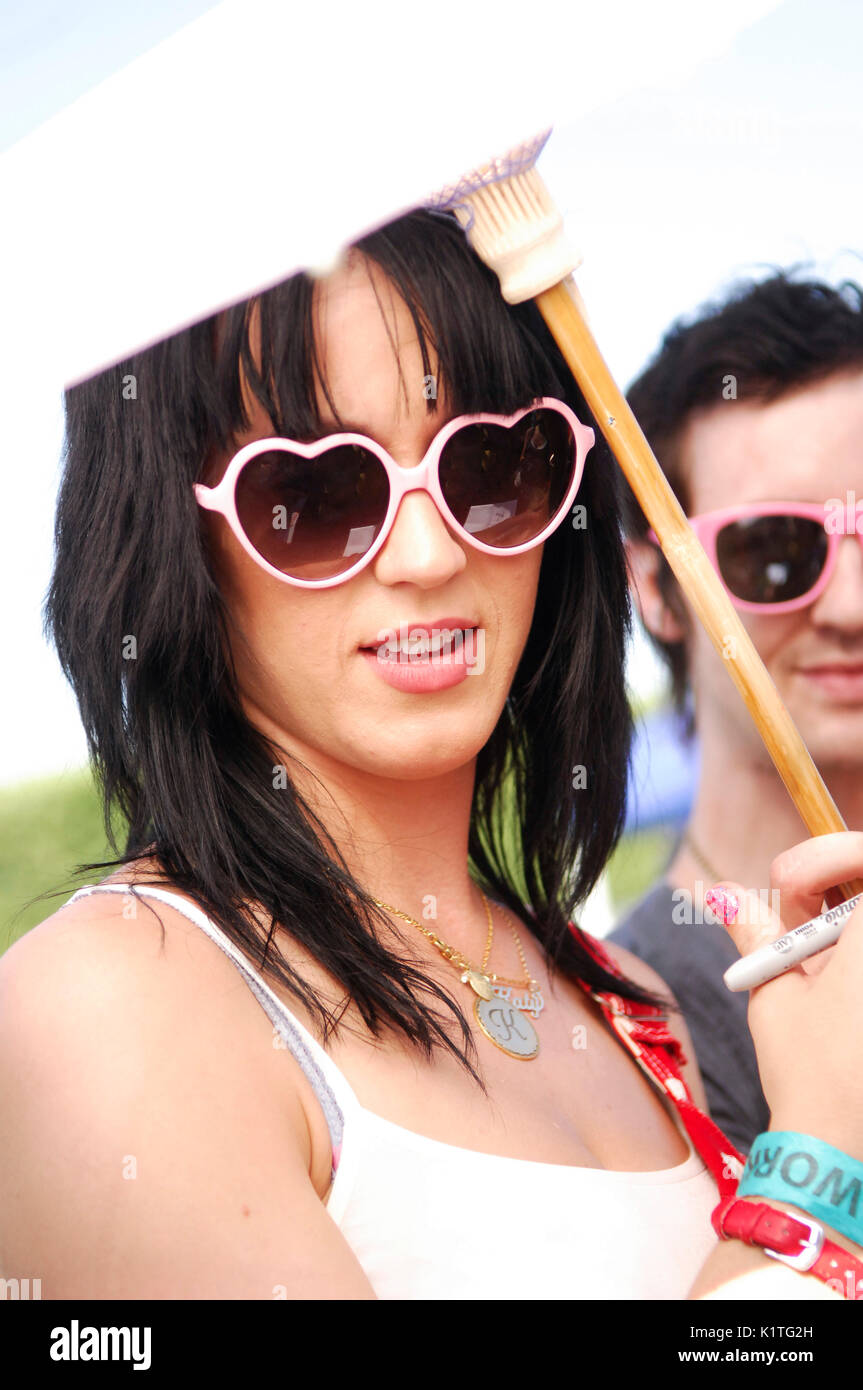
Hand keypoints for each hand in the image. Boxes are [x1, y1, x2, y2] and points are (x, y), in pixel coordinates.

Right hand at [709, 831, 862, 1160]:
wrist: (838, 1147)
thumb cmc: (809, 1070)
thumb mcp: (775, 990)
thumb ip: (756, 929)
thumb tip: (723, 890)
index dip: (831, 852)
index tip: (789, 885)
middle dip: (833, 881)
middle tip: (794, 914)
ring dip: (841, 922)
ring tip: (812, 962)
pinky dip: (846, 955)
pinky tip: (831, 985)